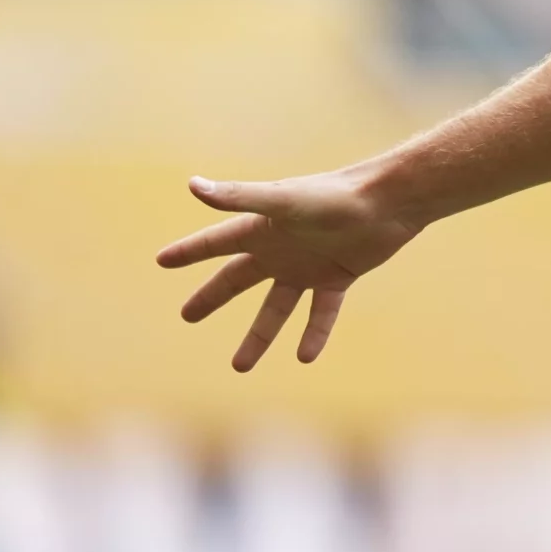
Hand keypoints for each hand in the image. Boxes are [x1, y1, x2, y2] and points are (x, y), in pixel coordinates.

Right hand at [155, 171, 420, 370]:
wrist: (388, 201)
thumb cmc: (334, 196)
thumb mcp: (282, 201)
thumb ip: (239, 198)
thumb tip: (193, 185)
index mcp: (261, 229)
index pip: (215, 243)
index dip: (189, 252)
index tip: (162, 260)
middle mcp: (280, 249)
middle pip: (237, 279)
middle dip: (212, 298)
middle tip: (186, 316)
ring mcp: (307, 266)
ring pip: (276, 308)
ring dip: (259, 336)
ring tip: (239, 366)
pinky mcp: (337, 276)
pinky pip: (320, 313)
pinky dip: (314, 334)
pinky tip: (304, 357)